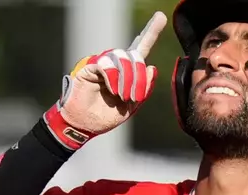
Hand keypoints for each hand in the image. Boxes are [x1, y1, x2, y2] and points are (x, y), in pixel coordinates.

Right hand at [44, 11, 166, 149]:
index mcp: (127, 72)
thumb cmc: (106, 116)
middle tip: (135, 97)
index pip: (141, 48)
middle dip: (140, 77)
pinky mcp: (90, 66)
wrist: (85, 125)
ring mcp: (103, 64)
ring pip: (123, 57)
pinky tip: (112, 90)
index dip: (151, 32)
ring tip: (123, 96)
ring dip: (128, 79)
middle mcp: (116, 64)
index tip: (161, 16)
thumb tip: (152, 68)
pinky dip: (113, 78)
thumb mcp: (131, 106)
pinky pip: (107, 64)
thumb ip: (144, 88)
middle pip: (136, 56)